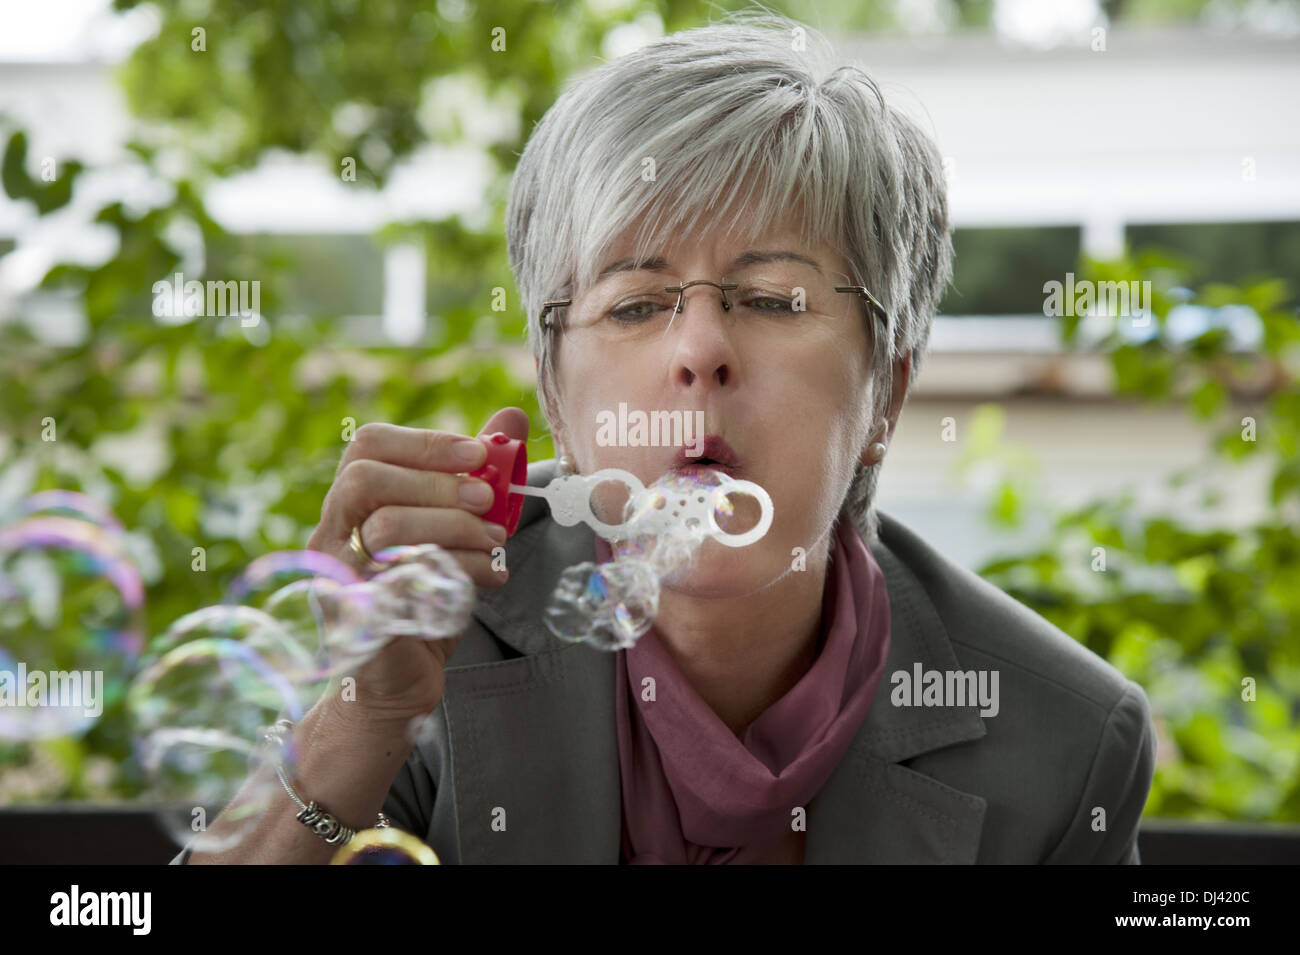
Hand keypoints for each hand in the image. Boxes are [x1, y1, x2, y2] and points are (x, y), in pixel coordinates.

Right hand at [307, 407, 529, 721]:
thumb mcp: (455, 529)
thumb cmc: (423, 599)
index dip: (425, 442)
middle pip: (365, 479)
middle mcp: (332, 535)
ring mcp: (336, 578)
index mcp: (352, 504)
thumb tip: (509, 418)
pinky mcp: (356, 620)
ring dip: (453, 529)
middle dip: (437, 483)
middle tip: (488, 500)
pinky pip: (402, 582)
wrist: (401, 682)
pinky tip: (490, 577)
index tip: (478, 452)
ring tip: (496, 543)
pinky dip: (457, 573)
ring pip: (383, 529)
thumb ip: (475, 475)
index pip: (368, 445)